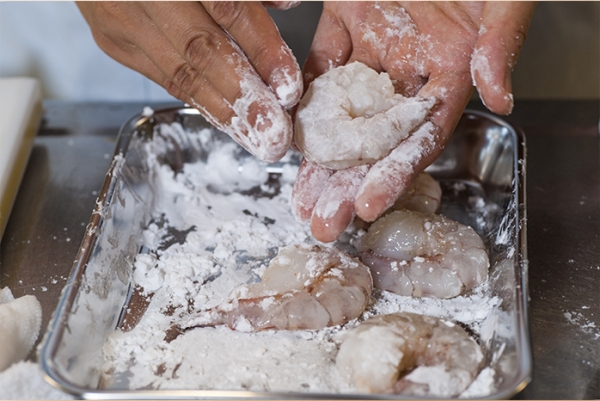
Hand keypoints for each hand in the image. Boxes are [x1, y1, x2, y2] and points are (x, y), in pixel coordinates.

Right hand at [77, 1, 302, 162]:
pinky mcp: (113, 40)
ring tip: (256, 140)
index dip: (262, 49)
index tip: (289, 86)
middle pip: (200, 50)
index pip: (228, 7)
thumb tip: (289, 4)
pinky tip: (227, 122)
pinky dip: (200, 100)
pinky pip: (163, 78)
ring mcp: (123, 17)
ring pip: (179, 73)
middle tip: (274, 133)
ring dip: (223, 112)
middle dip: (243, 97)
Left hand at [291, 1, 535, 241]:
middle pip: (376, 140)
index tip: (366, 206)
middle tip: (321, 221)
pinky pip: (321, 66)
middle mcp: (410, 68)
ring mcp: (376, 45)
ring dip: (320, 154)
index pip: (420, 136)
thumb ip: (499, 43)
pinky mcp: (347, 18)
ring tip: (299, 195)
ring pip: (343, 112)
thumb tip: (500, 98)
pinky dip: (303, 97)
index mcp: (450, 69)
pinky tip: (286, 129)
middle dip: (348, 183)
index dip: (395, 174)